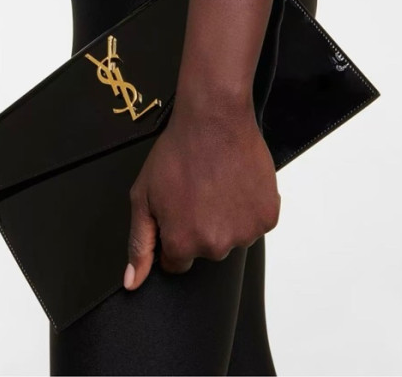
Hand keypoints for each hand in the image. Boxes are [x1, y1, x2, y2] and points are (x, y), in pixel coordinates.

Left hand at [123, 98, 280, 289]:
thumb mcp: (143, 196)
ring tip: (217, 185)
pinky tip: (236, 184)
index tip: (178, 212)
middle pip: (206, 249)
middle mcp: (215, 245)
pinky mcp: (267, 216)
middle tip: (197, 192)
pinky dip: (248, 208)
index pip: (176, 262)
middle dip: (200, 227)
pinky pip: (255, 222)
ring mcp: (245, 231)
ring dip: (227, 219)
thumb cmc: (177, 153)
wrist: (214, 120)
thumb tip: (133, 281)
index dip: (174, 235)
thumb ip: (139, 243)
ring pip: (233, 237)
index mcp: (182, 242)